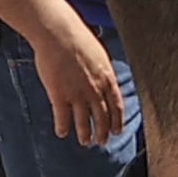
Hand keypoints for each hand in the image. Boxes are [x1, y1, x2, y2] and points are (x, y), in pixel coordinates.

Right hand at [37, 14, 128, 144]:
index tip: (118, 131)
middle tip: (102, 142)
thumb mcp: (99, 55)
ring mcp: (77, 93)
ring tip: (86, 142)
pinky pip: (63, 116)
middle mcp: (94, 88)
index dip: (117, 120)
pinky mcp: (59, 95)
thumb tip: (106, 80)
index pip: (116, 105)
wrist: (59, 34)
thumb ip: (103, 72)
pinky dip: (63, 127)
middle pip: (102, 115)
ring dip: (85, 133)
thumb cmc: (78, 39)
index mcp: (107, 77)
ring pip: (84, 120)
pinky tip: (62, 133)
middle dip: (103, 131)